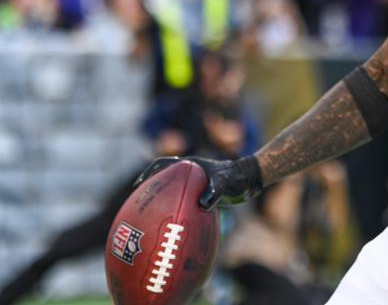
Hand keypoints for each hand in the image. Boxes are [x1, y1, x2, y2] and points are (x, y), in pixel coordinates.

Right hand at [136, 155, 262, 209]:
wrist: (249, 180)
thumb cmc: (236, 178)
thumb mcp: (224, 183)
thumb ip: (214, 192)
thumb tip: (203, 204)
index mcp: (189, 165)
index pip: (162, 164)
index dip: (148, 173)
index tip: (138, 185)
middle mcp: (189, 172)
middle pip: (163, 178)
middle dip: (150, 188)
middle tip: (138, 204)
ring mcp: (193, 183)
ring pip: (172, 190)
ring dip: (161, 199)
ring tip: (150, 217)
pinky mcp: (199, 193)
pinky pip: (182, 200)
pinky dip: (175, 209)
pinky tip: (172, 224)